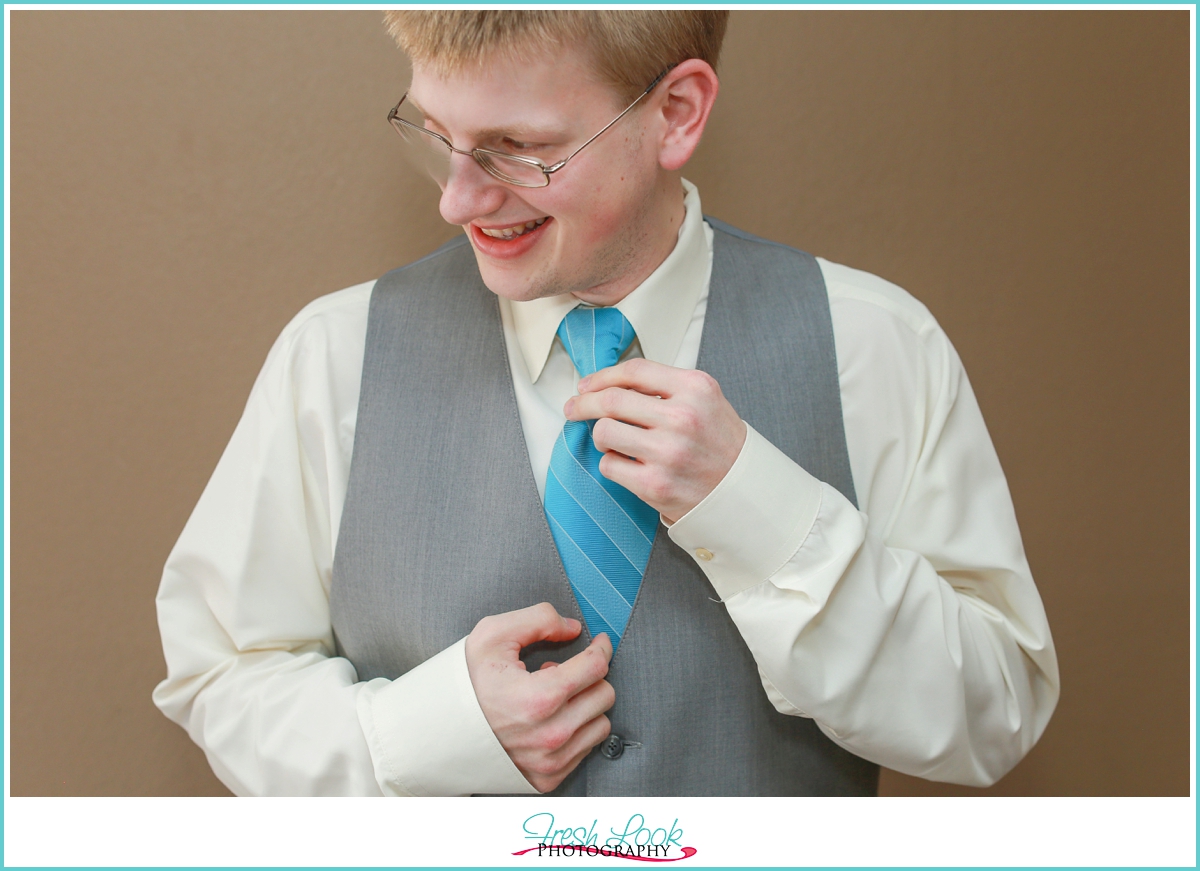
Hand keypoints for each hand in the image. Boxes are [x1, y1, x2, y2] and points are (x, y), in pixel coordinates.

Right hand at [464, 602, 614, 792]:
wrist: (437, 732)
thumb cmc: (465, 682)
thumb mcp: (493, 635)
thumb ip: (539, 619)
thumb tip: (574, 629)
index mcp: (540, 698)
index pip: (596, 667)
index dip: (601, 648)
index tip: (599, 642)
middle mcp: (551, 735)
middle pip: (604, 695)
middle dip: (590, 677)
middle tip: (561, 672)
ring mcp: (550, 761)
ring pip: (600, 724)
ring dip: (585, 705)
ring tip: (553, 698)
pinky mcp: (549, 778)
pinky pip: (586, 750)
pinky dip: (576, 731)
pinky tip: (549, 720)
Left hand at [565, 359, 746, 522]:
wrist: (741, 491)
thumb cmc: (718, 443)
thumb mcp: (705, 400)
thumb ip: (665, 387)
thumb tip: (609, 383)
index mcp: (695, 389)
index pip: (634, 371)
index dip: (602, 376)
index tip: (587, 385)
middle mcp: (682, 418)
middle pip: (611, 400)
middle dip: (583, 403)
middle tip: (573, 408)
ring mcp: (668, 452)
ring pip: (604, 432)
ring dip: (601, 436)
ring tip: (612, 441)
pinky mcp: (655, 484)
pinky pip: (609, 465)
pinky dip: (612, 464)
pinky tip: (627, 464)